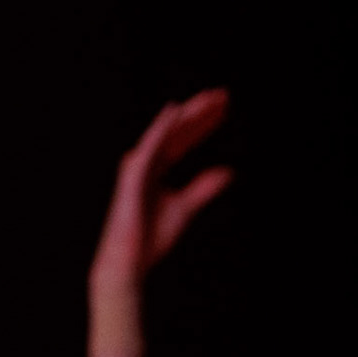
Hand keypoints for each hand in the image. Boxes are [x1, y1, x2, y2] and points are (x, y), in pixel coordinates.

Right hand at [90, 89, 233, 294]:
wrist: (130, 261)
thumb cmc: (150, 237)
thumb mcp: (185, 208)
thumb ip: (203, 188)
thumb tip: (227, 171)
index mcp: (156, 168)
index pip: (184, 139)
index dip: (203, 123)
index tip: (224, 108)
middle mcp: (146, 162)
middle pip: (178, 130)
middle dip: (200, 112)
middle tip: (223, 95)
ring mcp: (138, 166)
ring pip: (167, 132)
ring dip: (188, 113)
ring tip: (210, 98)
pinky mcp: (133, 175)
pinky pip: (150, 146)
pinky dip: (161, 127)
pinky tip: (176, 111)